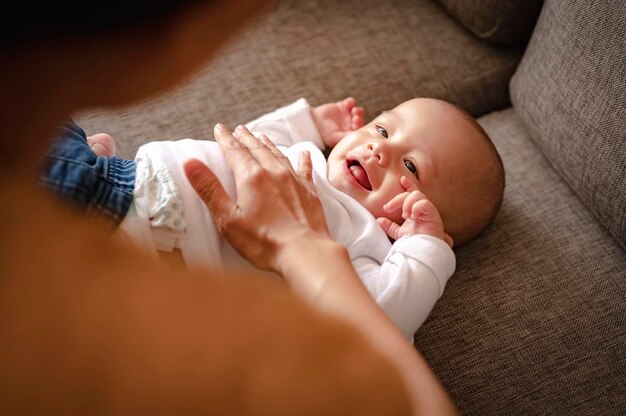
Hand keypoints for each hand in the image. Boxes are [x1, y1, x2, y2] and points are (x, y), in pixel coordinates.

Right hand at [184, 124, 330, 271]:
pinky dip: (302, 158)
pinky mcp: (310, 191)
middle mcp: (274, 172)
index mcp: (251, 177)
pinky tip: (303, 152)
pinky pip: (304, 168)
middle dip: (245, 138)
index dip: (225, 139)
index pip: (234, 151)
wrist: (304, 252)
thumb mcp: (228, 218)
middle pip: (256, 149)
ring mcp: (294, 180)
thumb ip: (209, 189)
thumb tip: (190, 162)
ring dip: (268, 144)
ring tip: (261, 137)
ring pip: (278, 155)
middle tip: (239, 129)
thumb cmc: (263, 241)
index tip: (219, 128)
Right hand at [311, 97, 364, 147]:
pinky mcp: (343, 106)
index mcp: (349, 133)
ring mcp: (347, 115)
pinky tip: (346, 104)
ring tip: (353, 110)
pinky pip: (351, 102)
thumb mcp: (335, 138)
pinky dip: (351, 102)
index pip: (360, 130)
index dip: (361, 126)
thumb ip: (346, 137)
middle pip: (360, 120)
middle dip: (359, 118)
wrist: (313, 122)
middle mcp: (350, 125)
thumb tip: (357, 137)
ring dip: (358, 110)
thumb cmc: (324, 133)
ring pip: (358, 111)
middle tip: (355, 117)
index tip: (356, 123)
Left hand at [377, 177, 452, 246]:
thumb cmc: (415, 244)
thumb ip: (390, 227)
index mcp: (416, 211)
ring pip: (418, 196)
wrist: (422, 254)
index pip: (413, 194)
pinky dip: (416, 207)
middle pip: (412, 193)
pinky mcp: (434, 217)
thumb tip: (379, 220)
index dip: (408, 185)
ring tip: (404, 215)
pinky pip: (426, 204)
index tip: (401, 179)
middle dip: (398, 198)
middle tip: (388, 208)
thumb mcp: (399, 234)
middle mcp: (423, 210)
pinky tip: (412, 216)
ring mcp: (429, 213)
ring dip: (407, 203)